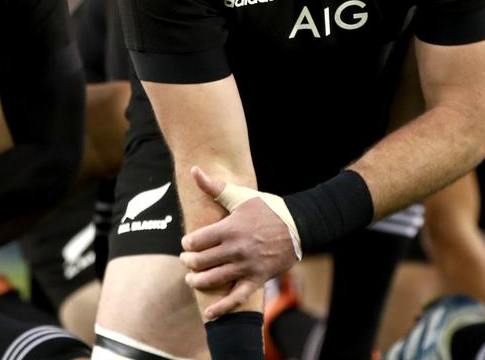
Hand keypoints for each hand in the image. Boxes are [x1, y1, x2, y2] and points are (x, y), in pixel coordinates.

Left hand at [179, 167, 298, 319]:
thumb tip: (194, 170)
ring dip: (197, 281)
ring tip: (191, 279)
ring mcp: (246, 266)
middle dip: (189, 262)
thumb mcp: (241, 196)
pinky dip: (221, 308)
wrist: (298, 226)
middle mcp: (236, 249)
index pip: (196, 241)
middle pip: (201, 261)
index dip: (187, 244)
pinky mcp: (256, 279)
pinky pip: (236, 298)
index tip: (188, 244)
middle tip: (187, 261)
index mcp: (230, 228)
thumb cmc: (267, 209)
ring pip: (214, 279)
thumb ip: (215, 187)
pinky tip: (209, 313)